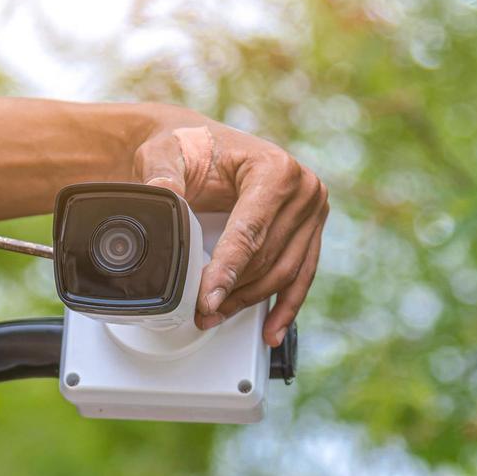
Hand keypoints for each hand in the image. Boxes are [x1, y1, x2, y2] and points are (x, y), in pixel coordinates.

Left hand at [134, 119, 327, 345]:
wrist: (204, 145)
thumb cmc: (189, 147)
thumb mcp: (165, 153)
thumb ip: (163, 173)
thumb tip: (165, 195)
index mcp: (275, 168)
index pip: (251, 232)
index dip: (228, 271)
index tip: (209, 299)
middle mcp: (304, 189)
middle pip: (269, 257)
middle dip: (233, 292)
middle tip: (202, 313)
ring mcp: (313, 211)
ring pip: (285, 273)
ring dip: (251, 302)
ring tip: (218, 317)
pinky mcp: (310, 230)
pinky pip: (302, 275)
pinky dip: (285, 305)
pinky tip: (271, 330)